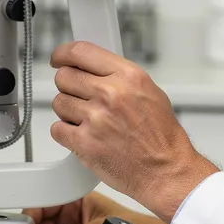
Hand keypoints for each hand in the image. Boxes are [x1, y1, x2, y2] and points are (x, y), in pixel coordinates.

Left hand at [49, 41, 218, 220]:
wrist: (165, 171)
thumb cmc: (161, 137)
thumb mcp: (149, 92)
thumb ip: (119, 76)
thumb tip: (94, 68)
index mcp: (128, 76)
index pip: (80, 52)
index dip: (63, 54)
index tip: (58, 59)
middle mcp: (110, 93)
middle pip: (64, 77)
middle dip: (69, 87)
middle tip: (80, 97)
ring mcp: (95, 118)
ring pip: (58, 103)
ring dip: (68, 112)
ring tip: (88, 121)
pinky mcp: (84, 143)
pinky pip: (57, 129)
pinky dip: (66, 133)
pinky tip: (83, 136)